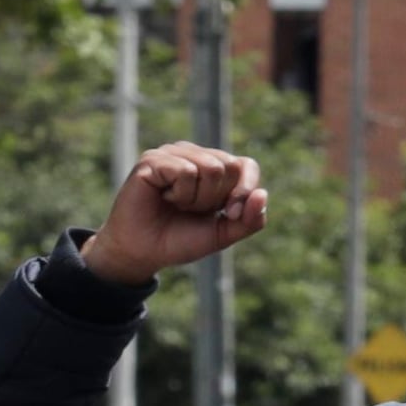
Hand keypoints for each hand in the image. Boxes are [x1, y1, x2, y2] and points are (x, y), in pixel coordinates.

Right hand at [89, 143, 268, 282]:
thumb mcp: (222, 234)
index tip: (231, 214)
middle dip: (216, 200)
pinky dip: (180, 194)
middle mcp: (195, 154)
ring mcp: (174, 153)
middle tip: (192, 210)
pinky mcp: (155, 159)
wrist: (143, 252)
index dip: (245, 190)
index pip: (247, 165)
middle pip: (229, 167)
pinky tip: (163, 197)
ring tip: (177, 204)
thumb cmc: (179, 240)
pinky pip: (187, 171)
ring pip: (211, 168)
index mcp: (214, 167)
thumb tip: (262, 195)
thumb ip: (249, 220)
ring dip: (197, 199)